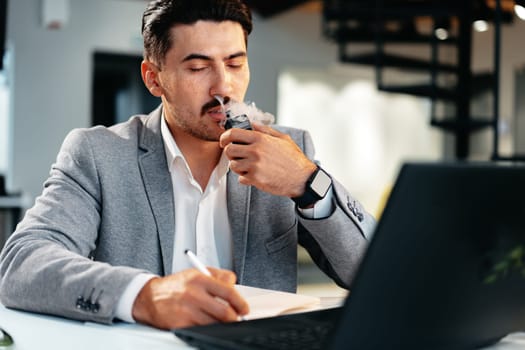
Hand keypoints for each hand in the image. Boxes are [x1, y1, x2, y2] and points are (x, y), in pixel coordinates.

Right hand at [131, 268, 248, 328]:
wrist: (149, 297)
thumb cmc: (176, 285)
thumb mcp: (196, 273)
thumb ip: (217, 276)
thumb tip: (234, 284)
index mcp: (199, 279)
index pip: (228, 291)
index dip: (240, 302)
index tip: (244, 308)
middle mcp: (193, 294)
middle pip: (224, 311)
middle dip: (234, 318)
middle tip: (236, 318)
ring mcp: (186, 310)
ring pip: (214, 323)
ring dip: (221, 324)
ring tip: (221, 321)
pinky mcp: (180, 324)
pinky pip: (201, 329)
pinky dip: (208, 328)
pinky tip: (207, 324)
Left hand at [219, 123, 316, 196]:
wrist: (302, 178)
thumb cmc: (293, 159)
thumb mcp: (282, 138)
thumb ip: (266, 130)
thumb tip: (252, 124)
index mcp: (260, 138)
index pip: (233, 133)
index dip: (225, 137)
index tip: (224, 141)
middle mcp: (255, 151)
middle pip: (229, 150)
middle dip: (231, 153)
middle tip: (238, 156)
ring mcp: (254, 166)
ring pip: (233, 165)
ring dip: (238, 167)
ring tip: (248, 167)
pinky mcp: (255, 179)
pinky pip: (240, 178)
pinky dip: (245, 178)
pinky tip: (254, 176)